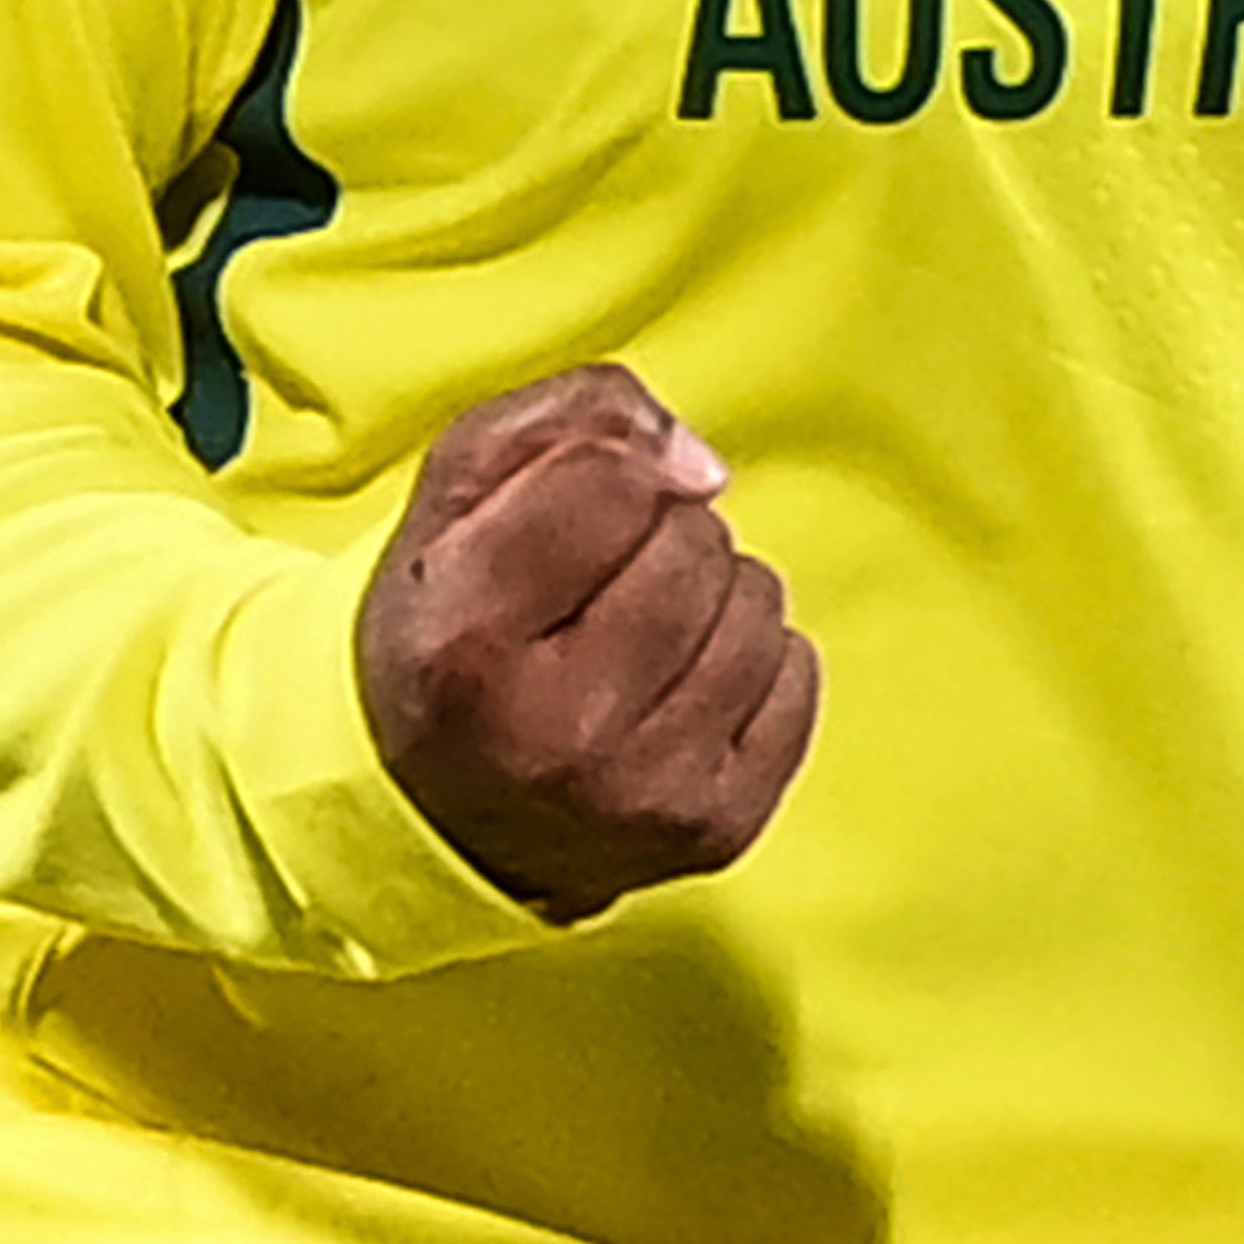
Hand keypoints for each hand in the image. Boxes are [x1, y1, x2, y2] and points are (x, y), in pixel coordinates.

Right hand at [355, 364, 820, 924]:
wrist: (447, 819)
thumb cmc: (455, 631)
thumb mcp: (459, 497)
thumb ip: (571, 416)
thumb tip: (701, 463)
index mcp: (463, 638)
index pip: (608, 480)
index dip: (609, 470)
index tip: (582, 509)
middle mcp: (554, 732)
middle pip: (692, 541)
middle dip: (663, 532)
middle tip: (605, 584)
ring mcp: (644, 791)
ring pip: (755, 603)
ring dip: (715, 593)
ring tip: (644, 634)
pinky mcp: (716, 828)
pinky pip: (796, 674)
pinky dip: (756, 659)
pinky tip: (685, 684)